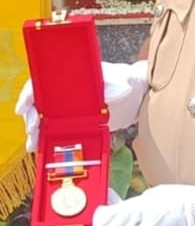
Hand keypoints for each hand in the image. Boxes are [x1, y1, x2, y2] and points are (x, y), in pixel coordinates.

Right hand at [15, 60, 148, 150]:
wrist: (139, 98)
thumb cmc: (129, 82)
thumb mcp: (122, 82)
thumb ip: (115, 86)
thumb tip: (109, 93)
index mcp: (73, 78)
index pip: (44, 82)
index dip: (30, 93)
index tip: (24, 106)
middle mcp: (67, 93)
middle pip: (40, 103)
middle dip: (32, 116)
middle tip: (33, 129)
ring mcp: (70, 109)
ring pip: (45, 119)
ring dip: (37, 131)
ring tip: (34, 143)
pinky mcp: (76, 124)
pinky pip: (56, 131)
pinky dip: (47, 139)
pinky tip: (41, 147)